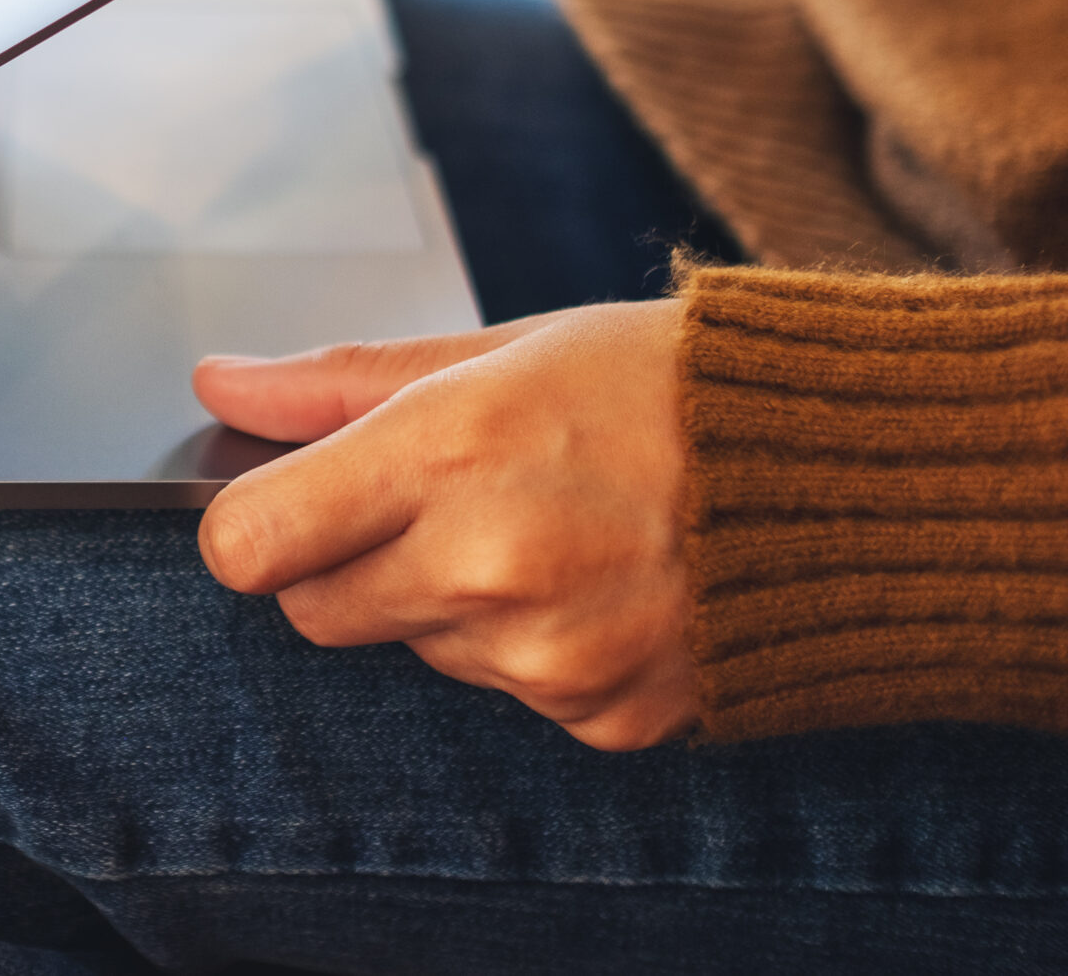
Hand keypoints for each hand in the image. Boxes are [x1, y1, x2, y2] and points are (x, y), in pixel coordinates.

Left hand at [194, 301, 697, 750]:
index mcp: (449, 451)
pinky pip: (503, 693)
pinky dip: (529, 648)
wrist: (848, 476)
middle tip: (439, 499)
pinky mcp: (596, 717)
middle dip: (346, 559)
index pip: (249, 544)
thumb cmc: (667, 388)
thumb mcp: (500, 351)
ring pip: (414, 648)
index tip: (283, 503)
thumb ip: (341, 384)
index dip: (252, 525)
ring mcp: (544, 655)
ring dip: (445, 601)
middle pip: (314, 608)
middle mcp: (486, 566)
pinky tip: (598, 583)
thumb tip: (220, 388)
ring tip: (546, 528)